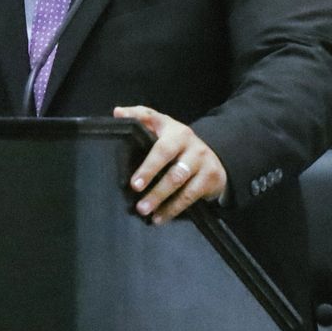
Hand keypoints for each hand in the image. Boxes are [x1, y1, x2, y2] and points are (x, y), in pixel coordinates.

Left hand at [113, 105, 226, 223]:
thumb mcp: (162, 127)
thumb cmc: (177, 144)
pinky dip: (173, 209)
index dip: (146, 157)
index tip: (133, 179)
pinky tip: (159, 218)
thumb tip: (117, 112)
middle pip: (167, 157)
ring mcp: (202, 159)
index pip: (157, 135)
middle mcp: (189, 141)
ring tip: (144, 210)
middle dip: (150, 173)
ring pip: (179, 179)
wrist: (214, 158)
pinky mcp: (211, 177)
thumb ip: (141, 118)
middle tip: (135, 189)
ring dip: (160, 197)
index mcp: (173, 129)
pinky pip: (190, 195)